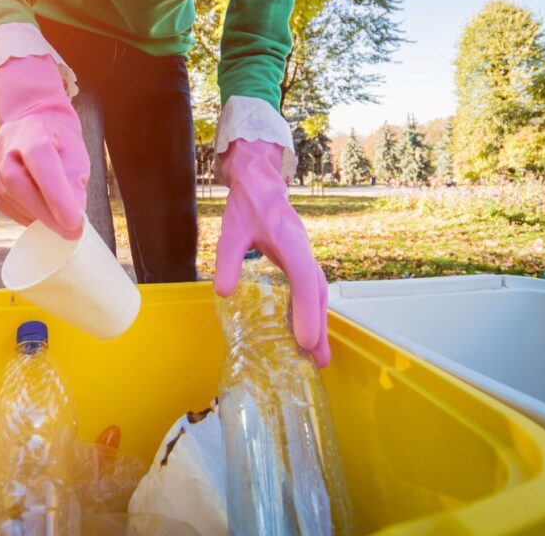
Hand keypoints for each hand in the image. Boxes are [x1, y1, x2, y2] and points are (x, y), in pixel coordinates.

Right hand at [0, 55, 88, 239]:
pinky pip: (7, 208)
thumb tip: (72, 221)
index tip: (75, 223)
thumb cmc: (59, 145)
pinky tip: (40, 210)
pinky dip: (28, 215)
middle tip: (73, 232)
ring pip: (12, 199)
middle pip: (18, 183)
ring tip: (58, 214)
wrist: (32, 128)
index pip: (42, 163)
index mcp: (33, 132)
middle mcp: (6, 146)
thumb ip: (75, 184)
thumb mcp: (76, 157)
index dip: (57, 196)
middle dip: (46, 213)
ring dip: (39, 215)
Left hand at [213, 139, 330, 366]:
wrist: (260, 182)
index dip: (307, 313)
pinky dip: (312, 310)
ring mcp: (305, 255)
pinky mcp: (300, 258)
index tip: (305, 341)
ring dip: (319, 322)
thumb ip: (228, 260)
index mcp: (291, 244)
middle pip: (318, 294)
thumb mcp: (231, 232)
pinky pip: (310, 287)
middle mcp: (304, 252)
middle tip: (320, 361)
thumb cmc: (247, 206)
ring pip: (318, 292)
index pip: (304, 283)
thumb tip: (223, 293)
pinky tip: (305, 329)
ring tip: (319, 355)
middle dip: (319, 327)